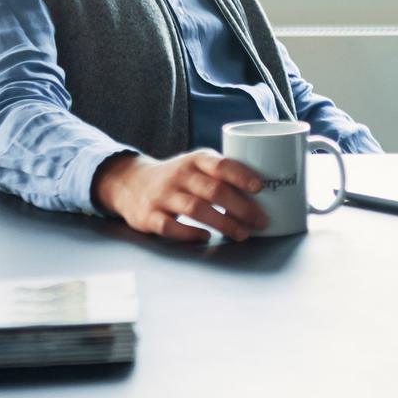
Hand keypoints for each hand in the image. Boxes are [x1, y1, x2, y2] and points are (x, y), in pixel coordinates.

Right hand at [92, 149, 269, 241]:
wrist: (130, 183)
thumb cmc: (178, 177)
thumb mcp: (197, 166)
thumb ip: (223, 174)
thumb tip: (267, 191)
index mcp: (195, 160)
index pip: (221, 164)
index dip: (241, 175)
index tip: (260, 187)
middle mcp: (179, 175)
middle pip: (213, 190)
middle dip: (240, 207)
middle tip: (260, 221)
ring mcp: (163, 196)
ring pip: (195, 209)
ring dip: (222, 223)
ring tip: (242, 234)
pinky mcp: (149, 216)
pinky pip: (170, 227)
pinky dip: (190, 233)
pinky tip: (206, 237)